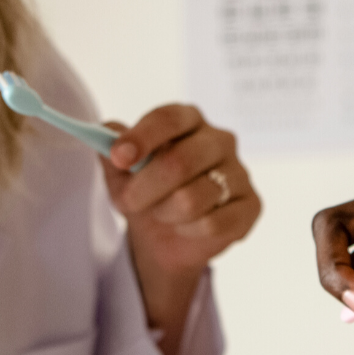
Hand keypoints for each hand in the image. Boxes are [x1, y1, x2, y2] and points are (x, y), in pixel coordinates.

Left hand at [102, 105, 259, 354]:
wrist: (167, 235)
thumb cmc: (147, 192)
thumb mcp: (121, 172)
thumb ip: (111, 149)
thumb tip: (102, 135)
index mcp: (189, 120)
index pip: (169, 118)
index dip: (142, 137)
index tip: (118, 158)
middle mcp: (220, 140)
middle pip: (180, 161)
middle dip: (144, 189)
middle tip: (128, 203)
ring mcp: (240, 172)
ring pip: (192, 199)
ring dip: (165, 213)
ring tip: (162, 213)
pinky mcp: (251, 205)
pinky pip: (213, 224)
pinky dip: (189, 231)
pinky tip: (187, 227)